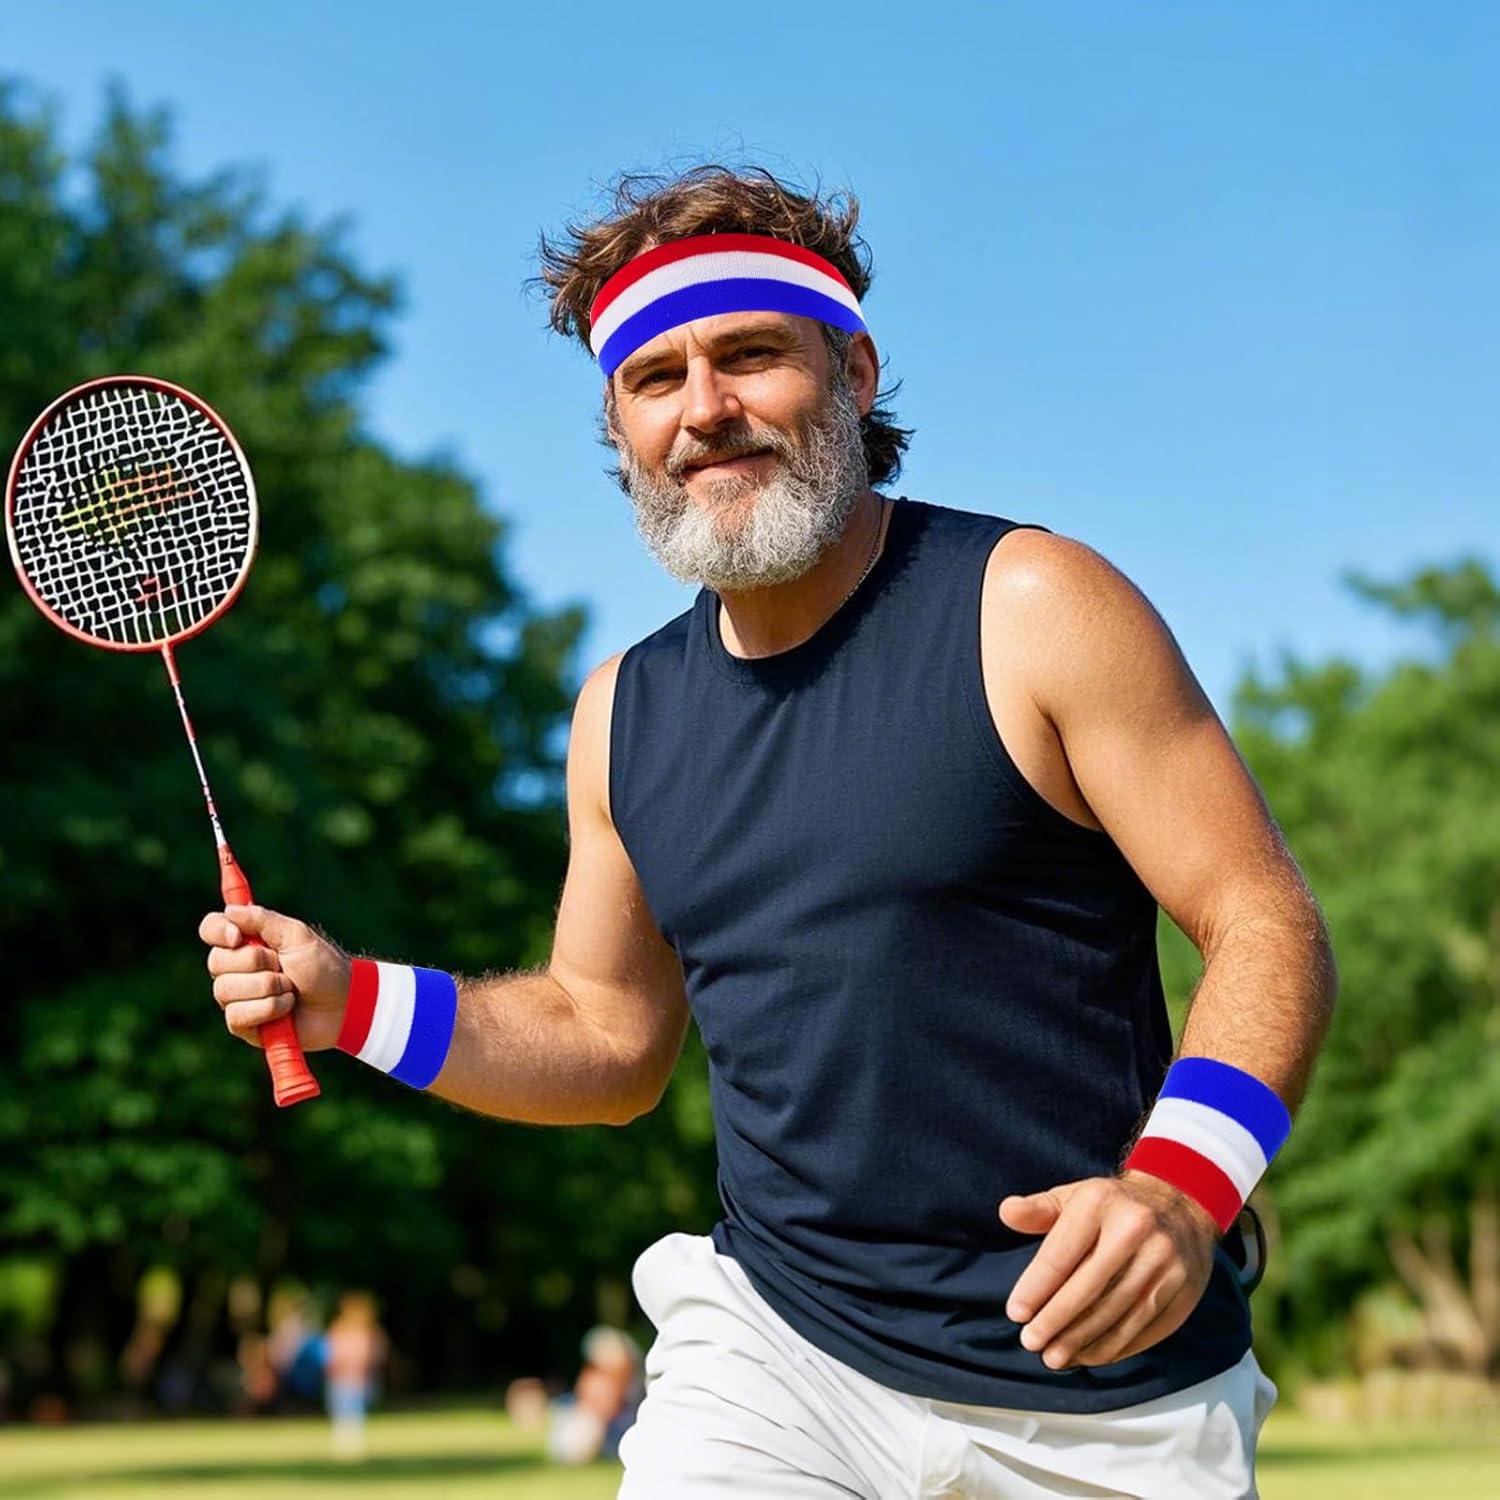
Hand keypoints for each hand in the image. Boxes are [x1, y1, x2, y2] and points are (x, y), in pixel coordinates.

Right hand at [200, 903, 350, 1051]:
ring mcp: (237, 996)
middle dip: (257, 963)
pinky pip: (237, 1015)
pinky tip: (287, 1009)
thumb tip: (230, 910)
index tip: (238, 937)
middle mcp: (236, 967)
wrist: (343, 1004)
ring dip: (267, 988)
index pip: (211, 928)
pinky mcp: (244, 1024)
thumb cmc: (323, 967)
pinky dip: (269, 1009)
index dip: (218, 931)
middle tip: (284, 966)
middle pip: (216, 961)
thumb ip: (263, 920)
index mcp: (247, 941)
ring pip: (225, 990)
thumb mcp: (296, 936)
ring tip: (291, 990)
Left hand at [998, 1171, 1217, 1369]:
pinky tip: (1089, 1355)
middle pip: (1088, 1289)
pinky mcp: (1184, 1290)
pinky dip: (1113, 1347)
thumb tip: (1007, 1212)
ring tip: (1055, 1357)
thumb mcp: (1075, 1196)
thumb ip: (1039, 1209)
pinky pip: (1143, 1327)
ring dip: (1082, 1341)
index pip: (1061, 1255)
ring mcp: (1165, 1262)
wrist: (1181, 1203)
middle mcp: (1136, 1230)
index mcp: (1101, 1202)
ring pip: (1116, 1313)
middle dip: (1055, 1321)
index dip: (1036, 1288)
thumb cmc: (1113, 1206)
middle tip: (1031, 1343)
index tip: (1016, 1313)